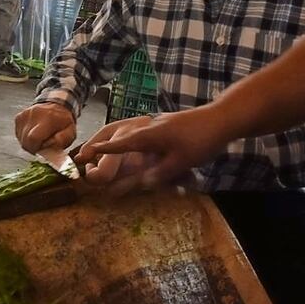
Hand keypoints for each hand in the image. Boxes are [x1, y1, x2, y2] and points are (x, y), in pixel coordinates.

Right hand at [14, 102, 75, 153]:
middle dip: (33, 148)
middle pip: (25, 141)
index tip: (44, 148)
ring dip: (29, 143)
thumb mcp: (70, 132)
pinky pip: (19, 135)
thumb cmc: (63, 122)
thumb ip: (62, 140)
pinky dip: (26, 138)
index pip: (33, 138)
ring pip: (21, 139)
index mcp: (48, 117)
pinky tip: (34, 134)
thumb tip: (50, 146)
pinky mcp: (18, 117)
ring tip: (40, 138)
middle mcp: (34, 114)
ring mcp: (24, 115)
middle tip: (43, 145)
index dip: (37, 148)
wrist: (56, 106)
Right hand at [76, 107, 228, 191]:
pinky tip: (132, 143)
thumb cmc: (200, 140)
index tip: (83, 156)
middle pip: (119, 133)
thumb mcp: (179, 163)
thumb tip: (139, 185)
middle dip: (102, 143)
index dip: (102, 151)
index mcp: (148, 135)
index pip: (119, 144)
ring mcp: (158, 124)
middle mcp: (149, 127)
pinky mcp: (166, 125)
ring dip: (115, 140)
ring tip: (101, 148)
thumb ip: (158, 174)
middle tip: (85, 153)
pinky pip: (142, 131)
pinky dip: (131, 138)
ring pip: (130, 131)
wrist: (221, 119)